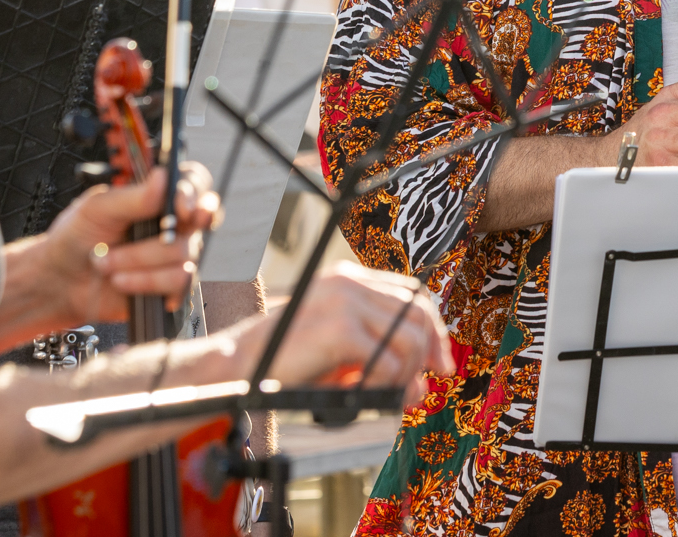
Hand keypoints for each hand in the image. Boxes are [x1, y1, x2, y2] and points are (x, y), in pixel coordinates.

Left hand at [44, 162, 220, 317]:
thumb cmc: (77, 238)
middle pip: (200, 218)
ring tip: (107, 263)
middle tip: (161, 233)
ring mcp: (173, 255)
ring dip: (138, 260)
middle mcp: (172, 223)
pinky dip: (145, 282)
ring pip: (182, 252)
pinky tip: (123, 281)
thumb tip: (162, 178)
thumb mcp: (96, 208)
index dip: (194, 191)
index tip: (179, 206)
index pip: (194, 182)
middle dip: (177, 229)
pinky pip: (178, 282)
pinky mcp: (170, 284)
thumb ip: (132, 196)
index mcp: (157, 196)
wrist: (62, 282)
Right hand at [254, 262, 452, 411]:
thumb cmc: (286, 362)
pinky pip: (387, 362)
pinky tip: (359, 396)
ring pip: (409, 339)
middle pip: (418, 313)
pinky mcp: (340, 329)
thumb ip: (379, 359)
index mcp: (348, 280)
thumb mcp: (340, 354)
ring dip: (403, 376)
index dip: (432, 330)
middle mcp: (349, 283)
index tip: (438, 364)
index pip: (411, 294)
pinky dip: (382, 387)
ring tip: (382, 396)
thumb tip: (422, 386)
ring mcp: (345, 302)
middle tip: (424, 388)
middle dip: (429, 353)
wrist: (239, 366)